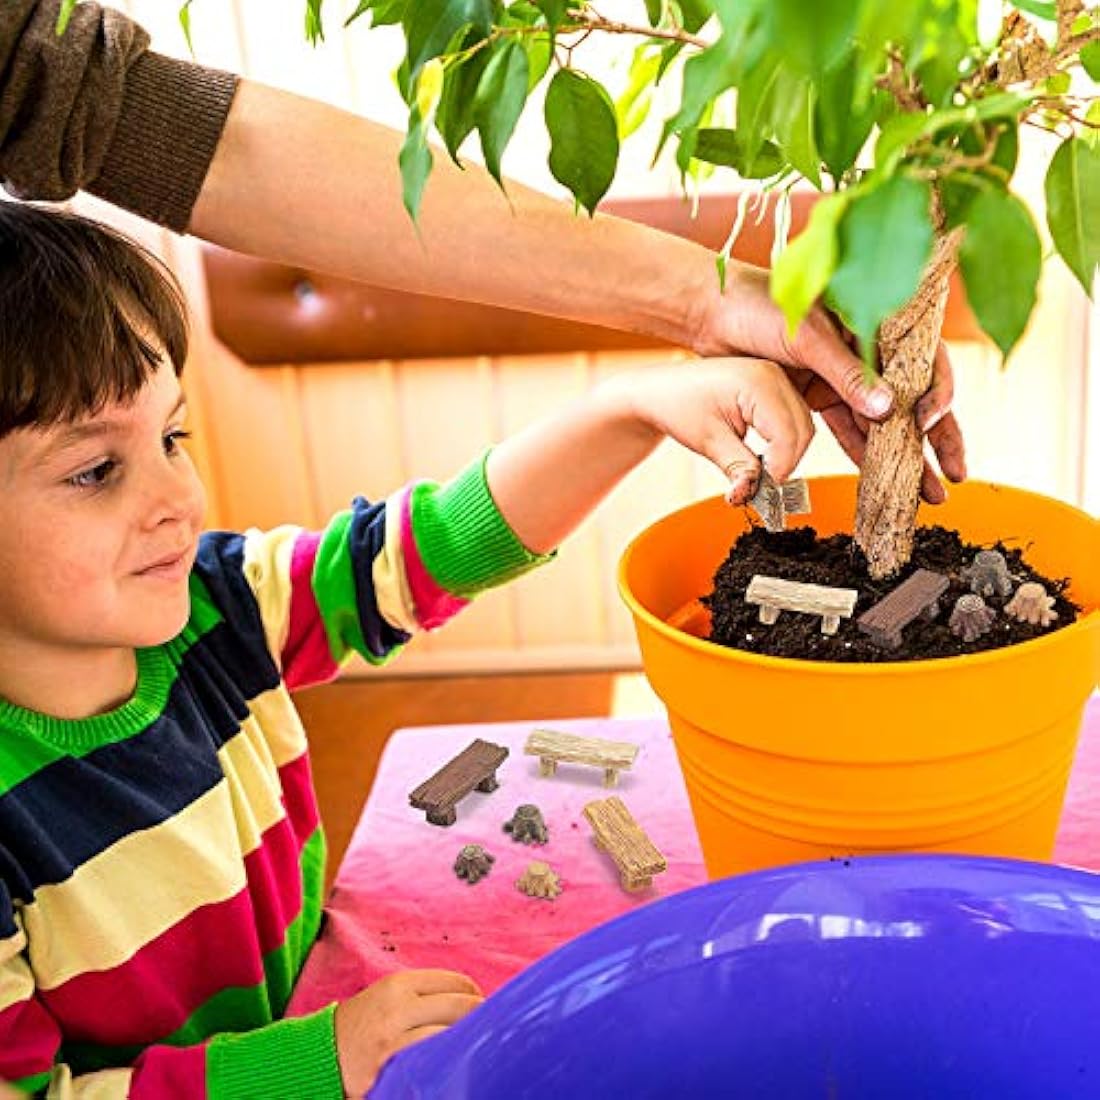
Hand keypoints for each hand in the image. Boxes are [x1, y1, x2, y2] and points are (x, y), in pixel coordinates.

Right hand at [333, 969, 481, 1095]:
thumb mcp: (389, 996)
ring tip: (474, 1048)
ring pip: (449, 1034)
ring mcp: (394, 1038)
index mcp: (400, 983)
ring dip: (466, 1041)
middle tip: (487, 1030)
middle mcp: (399, 1006)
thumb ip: (423, 994)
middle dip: (480, 1017)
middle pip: (460, 1006)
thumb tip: (470, 999)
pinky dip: (446, 1060)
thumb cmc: (364, 1024)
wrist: (320, 1054)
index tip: (482, 1008)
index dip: (475, 995)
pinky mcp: (390, 1066)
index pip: (456, 982)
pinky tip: (452, 1063)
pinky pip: (430, 1060)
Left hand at [615, 357, 814, 504]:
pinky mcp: (772, 385)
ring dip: (786, 453)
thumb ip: (738, 468)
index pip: (789, 434)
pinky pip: (792, 417)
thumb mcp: (709, 441)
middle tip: (762, 485)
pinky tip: (762, 455)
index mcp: (759, 383)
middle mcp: (774, 374)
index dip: (781, 467)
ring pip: (802, 425)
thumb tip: (751, 494)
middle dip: (786, 462)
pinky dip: (783, 440)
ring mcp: (775, 377)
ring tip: (759, 470)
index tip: (763, 488)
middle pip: (803, 429)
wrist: (660, 390)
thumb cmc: (678, 406)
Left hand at [690, 261, 966, 501]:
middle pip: (914, 398)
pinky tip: (881, 482)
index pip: (925, 359)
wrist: (712, 313)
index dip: (935, 393)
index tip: (928, 422)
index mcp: (876, 321)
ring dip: (903, 457)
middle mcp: (868, 349)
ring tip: (925, 493)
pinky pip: (848, 428)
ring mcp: (844, 374)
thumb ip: (846, 373)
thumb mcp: (807, 336)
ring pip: (883, 421)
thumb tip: (889, 411)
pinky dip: (863, 454)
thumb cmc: (760, 306)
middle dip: (938, 438)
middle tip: (956, 475)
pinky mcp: (819, 393)